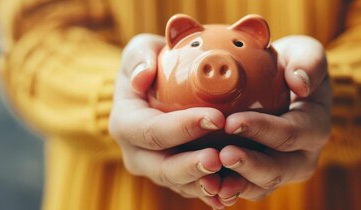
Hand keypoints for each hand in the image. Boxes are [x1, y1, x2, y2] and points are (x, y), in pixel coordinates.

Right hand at [108, 34, 228, 208]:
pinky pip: (196, 190)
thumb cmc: (153, 64)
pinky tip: (234, 192)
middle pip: (163, 168)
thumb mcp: (142, 49)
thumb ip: (140, 56)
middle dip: (192, 165)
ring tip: (230, 181)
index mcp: (126, 124)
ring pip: (181, 185)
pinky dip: (215, 194)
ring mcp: (158, 170)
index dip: (181, 128)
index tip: (215, 118)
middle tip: (220, 157)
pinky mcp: (179, 179)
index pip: (152, 131)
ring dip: (205, 185)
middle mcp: (138, 154)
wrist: (159, 90)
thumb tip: (141, 78)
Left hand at [214, 35, 330, 205]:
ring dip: (235, 184)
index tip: (232, 122)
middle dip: (249, 165)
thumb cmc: (289, 66)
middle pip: (277, 170)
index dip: (262, 130)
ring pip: (259, 187)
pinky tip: (206, 186)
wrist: (277, 86)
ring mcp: (279, 172)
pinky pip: (242, 190)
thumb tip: (300, 84)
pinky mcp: (258, 180)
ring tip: (211, 179)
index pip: (291, 133)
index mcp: (314, 128)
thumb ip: (309, 61)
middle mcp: (301, 157)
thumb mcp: (304, 53)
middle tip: (221, 155)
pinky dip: (225, 191)